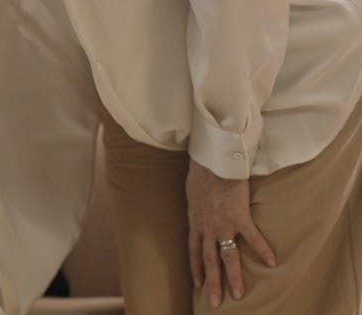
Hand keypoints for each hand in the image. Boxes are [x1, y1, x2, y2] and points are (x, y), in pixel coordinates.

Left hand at [186, 159, 276, 307]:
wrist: (212, 163)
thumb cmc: (200, 173)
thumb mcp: (192, 194)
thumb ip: (197, 206)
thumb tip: (199, 207)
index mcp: (195, 222)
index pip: (193, 251)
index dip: (196, 268)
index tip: (197, 283)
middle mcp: (207, 228)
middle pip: (209, 261)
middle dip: (212, 283)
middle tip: (215, 302)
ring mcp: (223, 225)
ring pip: (227, 257)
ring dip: (232, 277)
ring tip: (237, 295)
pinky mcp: (239, 218)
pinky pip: (253, 238)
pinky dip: (263, 250)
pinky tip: (272, 263)